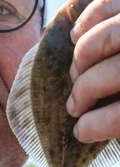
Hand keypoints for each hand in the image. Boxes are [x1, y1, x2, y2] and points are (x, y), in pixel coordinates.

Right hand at [66, 0, 119, 142]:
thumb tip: (105, 123)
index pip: (118, 118)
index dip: (92, 127)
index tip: (79, 132)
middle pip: (100, 80)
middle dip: (80, 97)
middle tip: (74, 107)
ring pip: (95, 44)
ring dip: (77, 65)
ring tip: (75, 76)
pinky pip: (104, 5)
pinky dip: (85, 22)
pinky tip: (76, 36)